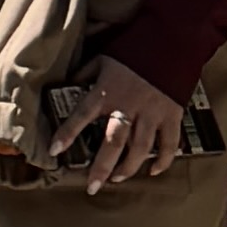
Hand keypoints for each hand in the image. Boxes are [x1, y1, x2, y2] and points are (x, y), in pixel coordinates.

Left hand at [59, 61, 192, 191]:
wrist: (172, 40)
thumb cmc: (134, 48)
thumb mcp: (104, 57)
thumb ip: (86, 73)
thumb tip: (70, 84)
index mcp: (108, 91)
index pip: (82, 114)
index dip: (68, 133)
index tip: (54, 151)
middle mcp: (129, 105)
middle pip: (113, 143)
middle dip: (102, 167)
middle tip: (92, 187)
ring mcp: (152, 113)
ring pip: (140, 149)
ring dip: (128, 167)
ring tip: (117, 179)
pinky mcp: (172, 115)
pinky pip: (169, 144)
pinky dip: (163, 160)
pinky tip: (153, 171)